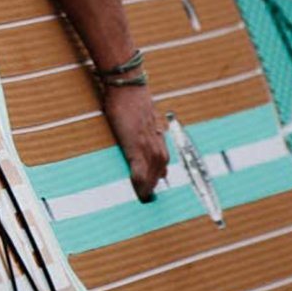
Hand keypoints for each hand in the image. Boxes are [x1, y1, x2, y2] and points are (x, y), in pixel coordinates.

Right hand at [103, 86, 168, 201]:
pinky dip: (140, 184)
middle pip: (159, 174)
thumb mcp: (145, 118)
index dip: (158, 179)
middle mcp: (158, 145)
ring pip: (152, 176)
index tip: (154, 191)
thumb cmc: (132, 100)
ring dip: (148, 190)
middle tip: (148, 203)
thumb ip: (148, 132)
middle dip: (154, 188)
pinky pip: (140, 173)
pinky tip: (137, 193)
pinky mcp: (136, 147)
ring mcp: (148, 147)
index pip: (163, 165)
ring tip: (142, 201)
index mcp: (159, 138)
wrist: (128, 87)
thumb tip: (144, 137)